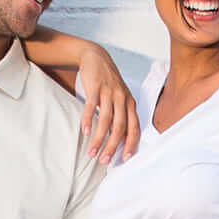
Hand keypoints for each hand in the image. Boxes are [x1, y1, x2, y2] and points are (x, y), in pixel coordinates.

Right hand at [76, 46, 138, 163]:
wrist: (97, 57)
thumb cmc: (108, 83)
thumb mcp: (119, 99)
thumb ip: (121, 117)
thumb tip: (121, 140)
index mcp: (130, 103)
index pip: (134, 128)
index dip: (131, 144)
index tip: (125, 159)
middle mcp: (122, 99)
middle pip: (120, 127)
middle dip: (112, 147)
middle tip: (105, 161)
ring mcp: (109, 92)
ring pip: (106, 120)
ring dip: (98, 139)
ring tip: (92, 152)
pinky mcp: (95, 87)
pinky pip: (92, 106)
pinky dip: (88, 120)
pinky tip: (85, 132)